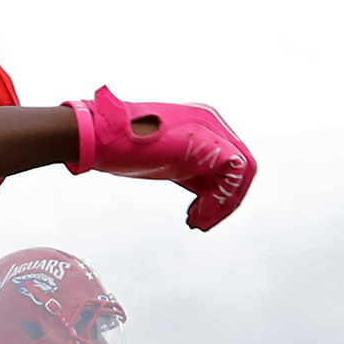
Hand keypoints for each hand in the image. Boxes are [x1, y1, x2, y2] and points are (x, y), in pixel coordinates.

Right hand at [68, 86, 257, 231]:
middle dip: (225, 201)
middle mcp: (212, 121)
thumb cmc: (121, 147)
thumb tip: (202, 192)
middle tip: (201, 222)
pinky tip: (197, 215)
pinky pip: (232, 176)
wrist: (102, 137)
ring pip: (242, 174)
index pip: (227, 161)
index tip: (197, 214)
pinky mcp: (209, 144)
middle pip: (240, 168)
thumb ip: (188, 168)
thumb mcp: (164, 159)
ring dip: (222, 205)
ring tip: (198, 222)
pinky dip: (219, 202)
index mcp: (202, 122)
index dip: (218, 193)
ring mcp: (212, 130)